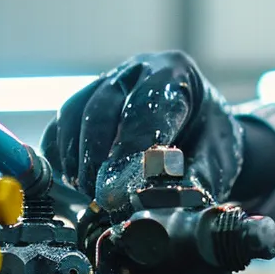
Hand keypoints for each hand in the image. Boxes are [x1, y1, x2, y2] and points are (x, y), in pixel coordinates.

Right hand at [40, 51, 242, 216]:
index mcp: (175, 72)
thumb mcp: (215, 161)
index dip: (131, 151)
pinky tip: (76, 183)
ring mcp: (105, 82)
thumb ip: (191, 180)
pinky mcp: (83, 103)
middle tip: (102, 199)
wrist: (203, 133)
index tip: (118, 189)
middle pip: (102, 107)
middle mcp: (136, 69)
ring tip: (92, 194)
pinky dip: (62, 157)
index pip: (146, 108)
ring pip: (73, 114)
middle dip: (99, 158)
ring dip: (78, 160)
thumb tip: (158, 204)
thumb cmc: (210, 144)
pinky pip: (59, 127)